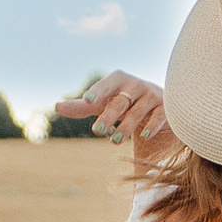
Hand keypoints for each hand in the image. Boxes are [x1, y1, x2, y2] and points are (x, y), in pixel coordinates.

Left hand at [52, 69, 172, 151]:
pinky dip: (152, 125)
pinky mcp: (165, 107)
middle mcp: (135, 85)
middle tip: (96, 131)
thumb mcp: (103, 103)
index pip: (106, 85)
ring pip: (137, 111)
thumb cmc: (124, 102)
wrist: (157, 104)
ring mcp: (151, 95)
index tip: (87, 99)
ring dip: (126, 126)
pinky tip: (145, 136)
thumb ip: (83, 106)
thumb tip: (57, 107)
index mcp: (118, 80)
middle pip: (120, 102)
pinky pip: (159, 115)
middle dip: (108, 116)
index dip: (97, 91)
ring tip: (115, 141)